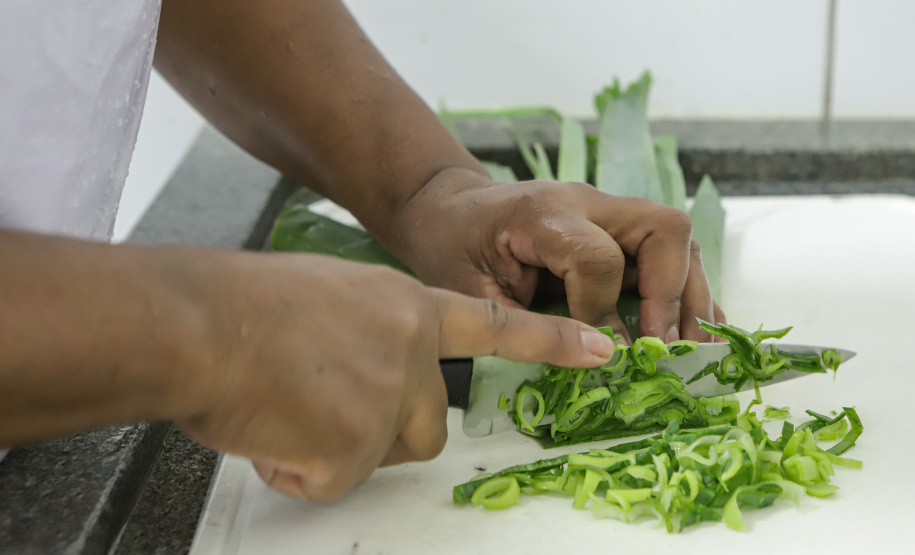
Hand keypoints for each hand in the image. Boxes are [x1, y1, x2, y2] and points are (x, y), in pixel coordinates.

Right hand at [177, 252, 614, 501]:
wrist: (197, 324)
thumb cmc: (240, 306)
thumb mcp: (325, 298)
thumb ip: (363, 333)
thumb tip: (355, 375)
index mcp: (403, 306)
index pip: (493, 326)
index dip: (548, 342)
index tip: (601, 351)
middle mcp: (410, 350)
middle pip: (427, 425)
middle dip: (381, 431)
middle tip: (320, 407)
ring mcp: (388, 398)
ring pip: (382, 453)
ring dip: (338, 447)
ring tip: (285, 409)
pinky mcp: (357, 446)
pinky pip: (330, 479)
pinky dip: (297, 467)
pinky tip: (268, 427)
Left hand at [393, 168, 724, 342]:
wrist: (448, 207)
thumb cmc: (451, 247)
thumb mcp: (471, 293)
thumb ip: (527, 324)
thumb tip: (598, 358)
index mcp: (543, 214)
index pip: (598, 257)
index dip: (603, 311)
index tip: (603, 352)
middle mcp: (586, 202)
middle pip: (663, 229)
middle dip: (673, 294)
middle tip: (665, 349)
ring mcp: (606, 210)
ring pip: (675, 238)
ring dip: (690, 295)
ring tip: (694, 350)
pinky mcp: (615, 227)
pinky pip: (664, 251)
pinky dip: (682, 290)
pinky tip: (694, 329)